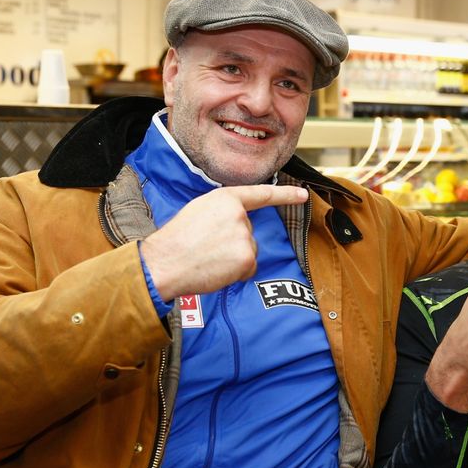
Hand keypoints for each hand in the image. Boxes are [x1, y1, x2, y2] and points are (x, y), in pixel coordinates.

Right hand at [140, 185, 307, 300]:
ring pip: (249, 250)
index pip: (261, 194)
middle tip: (206, 246)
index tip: (303, 195)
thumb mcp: (198, 211)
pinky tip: (216, 270)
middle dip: (232, 242)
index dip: (285, 194)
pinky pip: (248, 268)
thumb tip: (238, 219)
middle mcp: (239, 216)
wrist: (164, 263)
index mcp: (226, 199)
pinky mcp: (246, 258)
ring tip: (208, 258)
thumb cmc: (176, 240)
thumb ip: (223, 211)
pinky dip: (235, 273)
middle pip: (249, 231)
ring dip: (233, 258)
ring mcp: (244, 237)